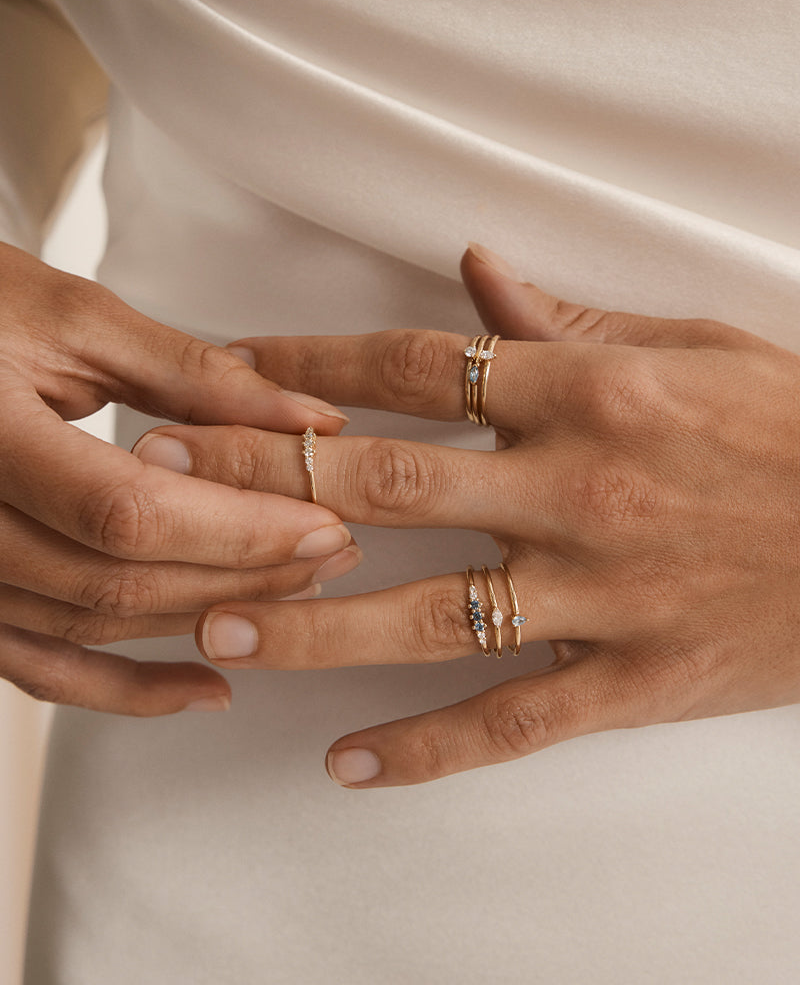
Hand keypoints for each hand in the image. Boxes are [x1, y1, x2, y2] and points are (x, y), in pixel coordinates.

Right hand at [0, 242, 358, 714]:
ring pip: (92, 627)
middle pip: (118, 581)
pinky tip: (200, 686)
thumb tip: (306, 418)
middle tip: (327, 550)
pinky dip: (124, 688)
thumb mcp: (72, 319)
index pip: (127, 512)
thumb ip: (193, 374)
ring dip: (202, 620)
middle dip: (241, 574)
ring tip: (287, 591)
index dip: (236, 529)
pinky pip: (42, 667)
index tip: (320, 522)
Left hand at [135, 245, 799, 778]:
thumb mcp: (690, 349)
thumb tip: (478, 274)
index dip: (310, 364)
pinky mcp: (633, 679)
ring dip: (311, 622)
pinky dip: (425, 749)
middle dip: (264, 481)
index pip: (417, 366)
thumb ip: (570, 319)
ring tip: (216, 627)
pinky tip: (346, 764)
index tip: (227, 367)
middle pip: (386, 484)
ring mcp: (601, 593)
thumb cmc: (790, 429)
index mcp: (589, 391)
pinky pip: (511, 722)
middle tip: (164, 484)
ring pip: (427, 617)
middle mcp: (578, 488)